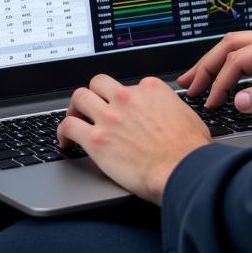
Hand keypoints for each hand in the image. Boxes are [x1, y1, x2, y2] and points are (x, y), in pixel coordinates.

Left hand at [57, 74, 210, 204]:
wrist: (181, 169)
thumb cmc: (189, 149)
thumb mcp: (187, 116)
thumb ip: (171, 109)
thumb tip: (171, 115)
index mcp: (150, 89)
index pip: (128, 85)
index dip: (124, 98)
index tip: (122, 110)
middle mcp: (127, 97)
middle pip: (99, 83)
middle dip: (94, 93)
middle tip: (91, 107)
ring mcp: (110, 116)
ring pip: (79, 97)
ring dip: (74, 108)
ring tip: (74, 118)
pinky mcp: (96, 139)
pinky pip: (69, 126)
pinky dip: (62, 132)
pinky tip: (64, 141)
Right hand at [178, 26, 251, 113]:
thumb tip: (239, 99)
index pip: (239, 59)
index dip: (220, 81)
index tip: (210, 102)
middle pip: (232, 44)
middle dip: (207, 64)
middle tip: (189, 85)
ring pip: (238, 46)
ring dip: (215, 62)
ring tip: (196, 79)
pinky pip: (249, 55)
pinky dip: (230, 65)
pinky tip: (223, 76)